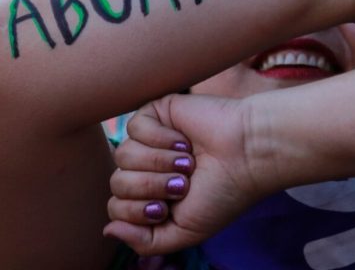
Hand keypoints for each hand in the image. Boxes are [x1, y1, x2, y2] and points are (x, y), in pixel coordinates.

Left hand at [104, 94, 262, 255]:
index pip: (116, 208)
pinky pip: (134, 128)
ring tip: (188, 161)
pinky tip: (184, 140)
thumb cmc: (223, 193)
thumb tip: (107, 231)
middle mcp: (147, 168)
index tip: (169, 207)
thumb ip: (145, 242)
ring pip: (123, 155)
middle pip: (117, 182)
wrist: (247, 156)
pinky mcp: (156, 113)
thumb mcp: (185, 232)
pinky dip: (161, 139)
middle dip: (151, 186)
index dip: (138, 211)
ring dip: (159, 163)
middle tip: (183, 183)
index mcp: (152, 195)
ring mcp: (150, 140)